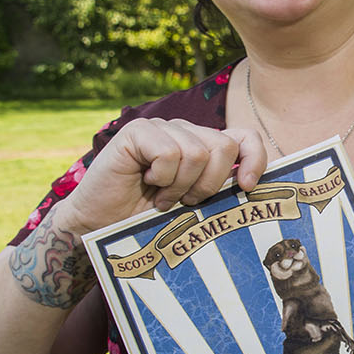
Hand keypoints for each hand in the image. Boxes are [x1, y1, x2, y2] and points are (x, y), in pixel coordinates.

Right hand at [58, 120, 267, 232]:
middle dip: (210, 183)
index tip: (246, 187)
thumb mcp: (194, 207)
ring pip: (198, 152)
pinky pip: (169, 153)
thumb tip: (254, 189)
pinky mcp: (137, 132)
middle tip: (186, 202)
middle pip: (224, 146)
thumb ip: (220, 191)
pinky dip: (162, 177)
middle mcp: (185, 132)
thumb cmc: (148, 220)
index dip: (254, 158)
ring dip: (181, 186)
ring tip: (162, 198)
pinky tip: (146, 183)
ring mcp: (161, 129)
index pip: (244, 138)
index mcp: (203, 147)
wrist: (99, 225)